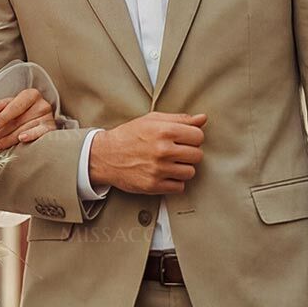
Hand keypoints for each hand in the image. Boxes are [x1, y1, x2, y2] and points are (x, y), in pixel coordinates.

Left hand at [0, 86, 56, 149]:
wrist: (40, 117)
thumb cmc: (23, 111)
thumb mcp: (12, 105)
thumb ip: (2, 106)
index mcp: (31, 95)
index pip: (14, 107)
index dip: (2, 118)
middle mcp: (42, 104)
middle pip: (18, 120)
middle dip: (2, 132)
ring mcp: (48, 117)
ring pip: (25, 129)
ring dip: (9, 138)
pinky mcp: (51, 128)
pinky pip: (40, 133)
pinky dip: (31, 135)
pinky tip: (21, 139)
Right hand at [88, 112, 206, 192]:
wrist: (105, 156)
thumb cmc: (129, 136)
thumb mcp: (152, 120)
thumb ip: (179, 119)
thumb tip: (202, 119)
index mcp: (164, 131)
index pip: (198, 136)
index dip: (193, 137)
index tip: (184, 139)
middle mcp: (162, 150)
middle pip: (197, 155)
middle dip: (189, 153)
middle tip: (176, 152)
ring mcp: (158, 170)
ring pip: (190, 172)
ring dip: (183, 169)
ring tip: (170, 164)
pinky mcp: (153, 186)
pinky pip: (179, 187)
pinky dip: (174, 182)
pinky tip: (164, 174)